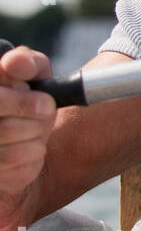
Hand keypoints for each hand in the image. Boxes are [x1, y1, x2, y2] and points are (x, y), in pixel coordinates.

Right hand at [0, 44, 56, 221]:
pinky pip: (12, 168)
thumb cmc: (30, 100)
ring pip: (7, 141)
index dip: (21, 101)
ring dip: (35, 136)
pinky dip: (32, 156)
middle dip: (35, 115)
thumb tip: (17, 62)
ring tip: (35, 131)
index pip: (1, 90)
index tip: (45, 101)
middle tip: (45, 111)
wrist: (31, 137)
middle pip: (4, 120)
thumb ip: (27, 63)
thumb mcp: (35, 75)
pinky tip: (29, 149)